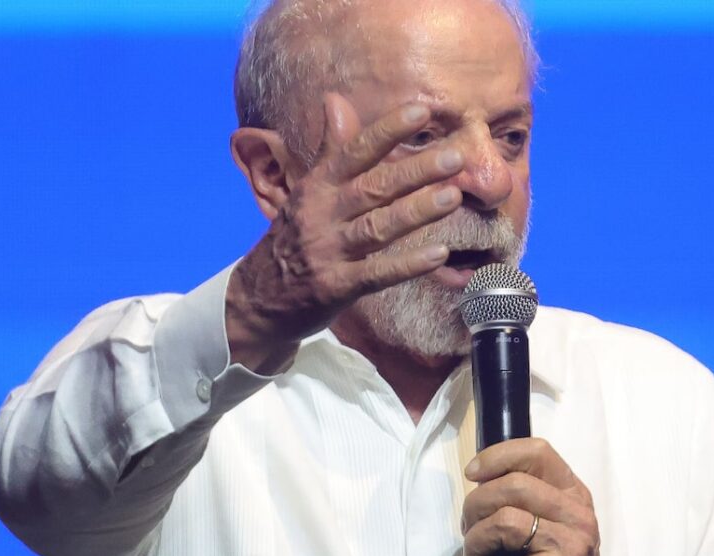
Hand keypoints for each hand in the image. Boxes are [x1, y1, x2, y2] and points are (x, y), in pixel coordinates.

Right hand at [226, 94, 464, 371]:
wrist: (258, 299)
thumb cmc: (292, 239)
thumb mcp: (305, 191)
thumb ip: (330, 149)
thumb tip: (335, 98)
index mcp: (316, 187)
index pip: (355, 152)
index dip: (387, 130)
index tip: (421, 111)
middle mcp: (321, 215)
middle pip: (374, 188)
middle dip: (416, 171)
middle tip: (456, 156)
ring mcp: (328, 252)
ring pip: (378, 227)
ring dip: (417, 212)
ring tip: (453, 196)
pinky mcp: (336, 287)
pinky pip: (377, 273)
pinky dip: (407, 264)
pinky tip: (438, 254)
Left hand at [462, 438, 604, 555]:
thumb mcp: (543, 523)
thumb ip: (525, 498)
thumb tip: (481, 478)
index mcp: (574, 494)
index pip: (538, 452)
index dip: (499, 456)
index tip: (473, 472)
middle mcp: (579, 511)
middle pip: (515, 480)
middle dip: (478, 500)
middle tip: (468, 524)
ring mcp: (573, 538)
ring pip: (506, 505)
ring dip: (475, 526)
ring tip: (474, 548)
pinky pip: (504, 533)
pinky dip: (478, 547)